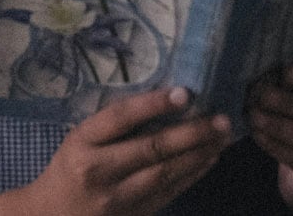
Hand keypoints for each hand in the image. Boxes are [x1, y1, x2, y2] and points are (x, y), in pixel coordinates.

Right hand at [0, 87, 229, 215]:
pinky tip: (208, 159)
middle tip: (221, 119)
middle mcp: (98, 171)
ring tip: (223, 137)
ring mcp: (116, 199)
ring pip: (165, 174)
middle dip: (191, 133)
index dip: (153, 104)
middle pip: (151, 149)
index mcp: (82, 143)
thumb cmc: (69, 168)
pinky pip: (168, 194)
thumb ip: (114, 124)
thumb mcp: (80, 139)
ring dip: (199, 155)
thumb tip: (167, 99)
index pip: (120, 118)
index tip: (184, 93)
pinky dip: (191, 175)